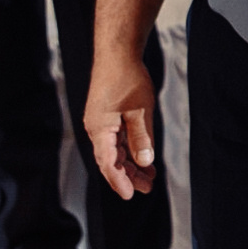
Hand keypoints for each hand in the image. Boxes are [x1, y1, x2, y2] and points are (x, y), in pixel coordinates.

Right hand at [84, 47, 159, 199]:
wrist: (117, 53)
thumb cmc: (127, 78)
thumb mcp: (140, 111)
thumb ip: (142, 138)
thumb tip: (144, 162)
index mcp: (100, 129)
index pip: (108, 163)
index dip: (120, 181)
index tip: (131, 195)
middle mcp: (97, 129)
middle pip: (111, 160)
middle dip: (128, 176)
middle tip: (148, 187)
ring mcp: (101, 122)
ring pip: (115, 151)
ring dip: (131, 164)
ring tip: (150, 176)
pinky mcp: (107, 116)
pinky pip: (117, 140)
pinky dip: (130, 150)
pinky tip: (144, 157)